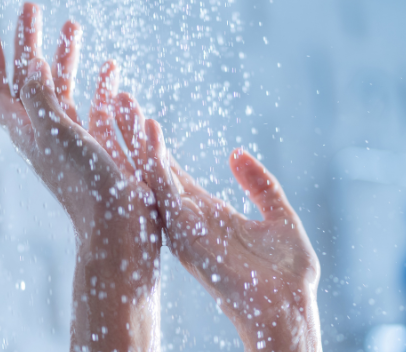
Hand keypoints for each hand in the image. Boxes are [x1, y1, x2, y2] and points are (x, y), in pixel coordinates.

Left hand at [0, 3, 160, 351]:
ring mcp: (74, 141)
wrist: (120, 228)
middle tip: (36, 10)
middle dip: (32, 45)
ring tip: (74, 26)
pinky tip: (112, 68)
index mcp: (30, 133)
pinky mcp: (101, 147)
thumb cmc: (86, 185)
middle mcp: (47, 134)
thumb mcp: (57, 134)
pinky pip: (96, 107)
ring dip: (66, 57)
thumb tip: (29, 65)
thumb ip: (41, 97)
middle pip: (32, 82)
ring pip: (64, 90)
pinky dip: (100, 84)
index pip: (0, 93)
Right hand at [114, 94, 321, 351]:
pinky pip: (165, 191)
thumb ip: (259, 184)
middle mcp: (188, 218)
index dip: (153, 143)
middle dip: (132, 135)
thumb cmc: (286, 272)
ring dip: (135, 140)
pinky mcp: (188, 233)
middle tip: (117, 98)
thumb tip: (236, 153)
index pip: (170, 171)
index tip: (138, 113)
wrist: (289, 306)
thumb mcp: (278, 215)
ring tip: (123, 103)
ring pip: (151, 175)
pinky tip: (149, 131)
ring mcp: (185, 226)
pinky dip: (155, 161)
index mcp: (205, 213)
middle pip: (152, 169)